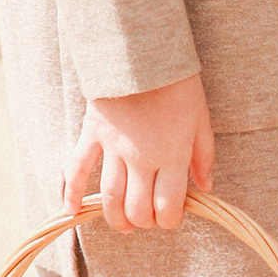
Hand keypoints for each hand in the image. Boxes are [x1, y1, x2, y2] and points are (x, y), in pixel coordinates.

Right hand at [65, 75, 213, 231]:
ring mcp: (114, 148)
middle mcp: (142, 158)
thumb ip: (203, 155)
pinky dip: (71, 192)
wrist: (141, 51)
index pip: (167, 206)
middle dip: (144, 222)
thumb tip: (206, 187)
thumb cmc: (177, 82)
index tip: (171, 217)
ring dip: (115, 218)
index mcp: (172, 155)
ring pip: (109, 197)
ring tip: (123, 225)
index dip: (169, 220)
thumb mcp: (201, 117)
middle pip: (137, 208)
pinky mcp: (93, 134)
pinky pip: (77, 169)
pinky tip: (71, 211)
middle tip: (148, 220)